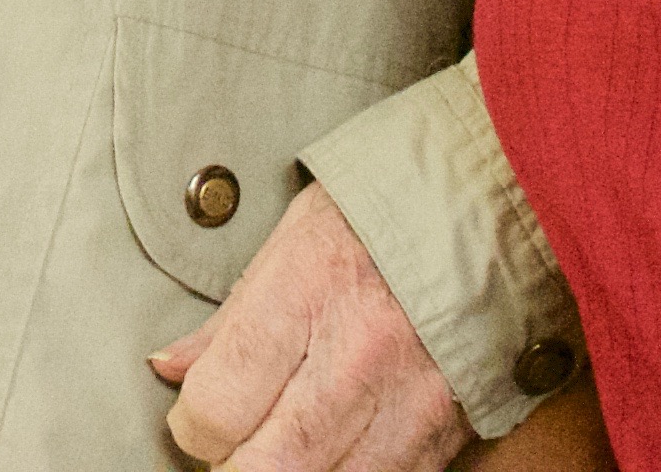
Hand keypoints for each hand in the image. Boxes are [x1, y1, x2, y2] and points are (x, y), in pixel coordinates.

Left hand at [148, 184, 470, 471]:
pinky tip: (328, 453)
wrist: (492, 214)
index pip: (218, 404)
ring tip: (277, 446)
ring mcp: (406, 406)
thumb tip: (167, 368)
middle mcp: (356, 357)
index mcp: (307, 293)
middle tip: (229, 446)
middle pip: (265, 467)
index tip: (194, 416)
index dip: (190, 425)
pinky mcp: (442, 438)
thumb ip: (229, 317)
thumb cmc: (377, 217)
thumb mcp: (290, 240)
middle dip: (230, 467)